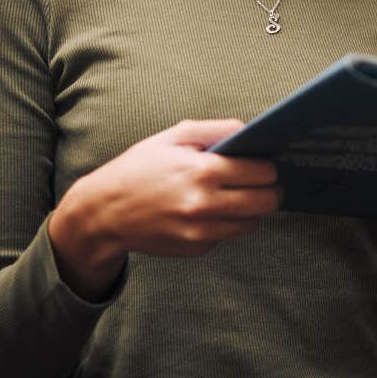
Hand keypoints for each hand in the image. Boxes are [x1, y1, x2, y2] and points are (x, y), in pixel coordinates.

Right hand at [49, 119, 280, 299]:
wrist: (105, 212)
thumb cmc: (138, 170)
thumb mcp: (171, 137)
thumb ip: (214, 129)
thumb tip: (248, 130)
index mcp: (202, 171)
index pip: (262, 172)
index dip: (268, 166)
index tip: (264, 163)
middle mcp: (205, 204)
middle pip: (266, 201)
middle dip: (271, 190)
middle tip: (265, 183)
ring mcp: (201, 231)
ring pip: (252, 223)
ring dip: (252, 210)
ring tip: (239, 196)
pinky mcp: (197, 248)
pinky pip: (228, 236)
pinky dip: (226, 224)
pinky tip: (209, 212)